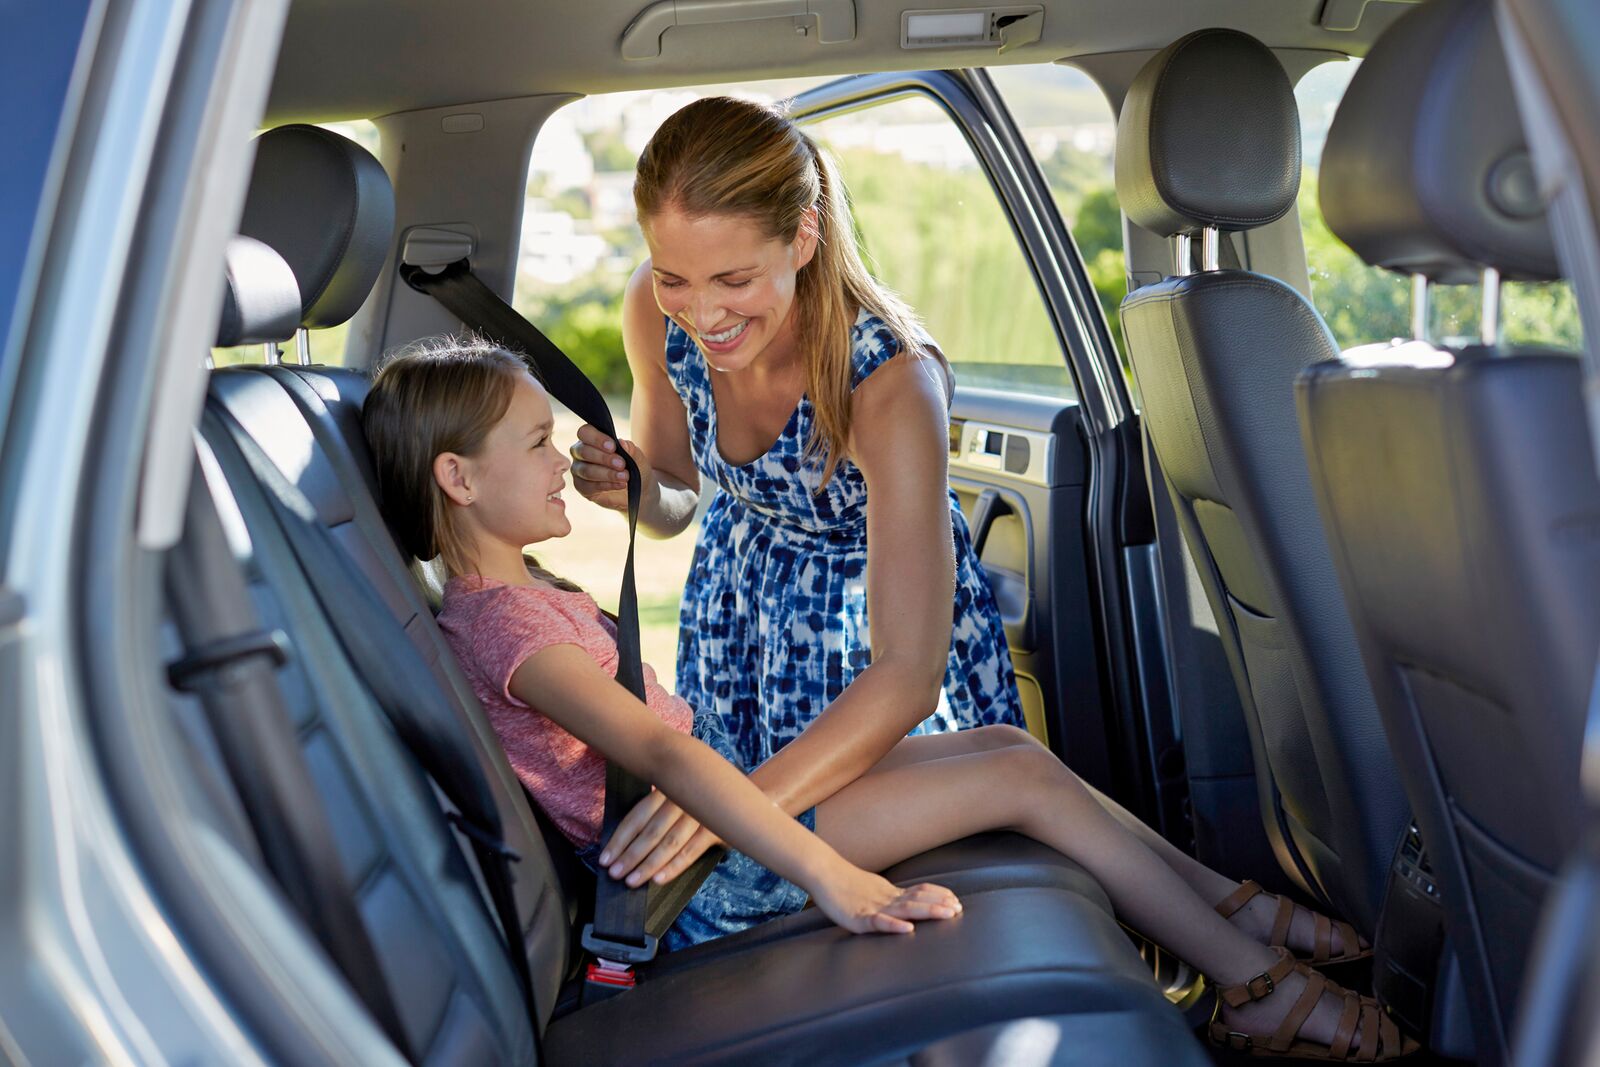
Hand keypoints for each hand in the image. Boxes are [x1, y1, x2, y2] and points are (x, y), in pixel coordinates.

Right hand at [570, 424, 651, 513]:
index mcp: (590, 438)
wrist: (638, 487)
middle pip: (584, 452)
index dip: (597, 439)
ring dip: (607, 474)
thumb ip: (628, 448)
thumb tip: (620, 443)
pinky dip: (607, 485)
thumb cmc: (633, 465)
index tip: (613, 447)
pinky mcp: (581, 487)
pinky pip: (589, 486)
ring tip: (624, 476)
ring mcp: (578, 470)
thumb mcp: (635, 454)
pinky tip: (620, 484)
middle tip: (621, 464)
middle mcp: (580, 452)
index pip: (585, 433)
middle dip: (604, 458)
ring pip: (586, 471)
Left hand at [599, 790, 719, 887]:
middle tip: (615, 873)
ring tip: (631, 880)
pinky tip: (658, 879)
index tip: (605, 859)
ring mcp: (699, 814)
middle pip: (650, 831)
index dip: (619, 840)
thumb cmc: (696, 801)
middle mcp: (681, 799)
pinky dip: (673, 866)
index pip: (636, 817)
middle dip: (630, 855)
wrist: (736, 797)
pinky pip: (690, 851)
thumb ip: (653, 812)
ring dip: (648, 865)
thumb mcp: (673, 797)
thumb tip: (622, 844)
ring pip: (668, 843)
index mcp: (666, 789)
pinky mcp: (715, 829)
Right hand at [809, 863, 961, 935]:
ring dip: (927, 911)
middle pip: (917, 899)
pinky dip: (893, 925)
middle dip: (939, 904)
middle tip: (958, 909)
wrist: (822, 873)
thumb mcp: (873, 889)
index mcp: (890, 893)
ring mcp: (873, 908)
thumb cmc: (845, 884)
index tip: (956, 900)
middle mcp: (886, 898)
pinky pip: (878, 922)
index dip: (938, 895)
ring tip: (945, 914)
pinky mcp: (858, 918)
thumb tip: (905, 902)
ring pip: (904, 909)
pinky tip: (906, 928)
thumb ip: (889, 897)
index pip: (919, 891)